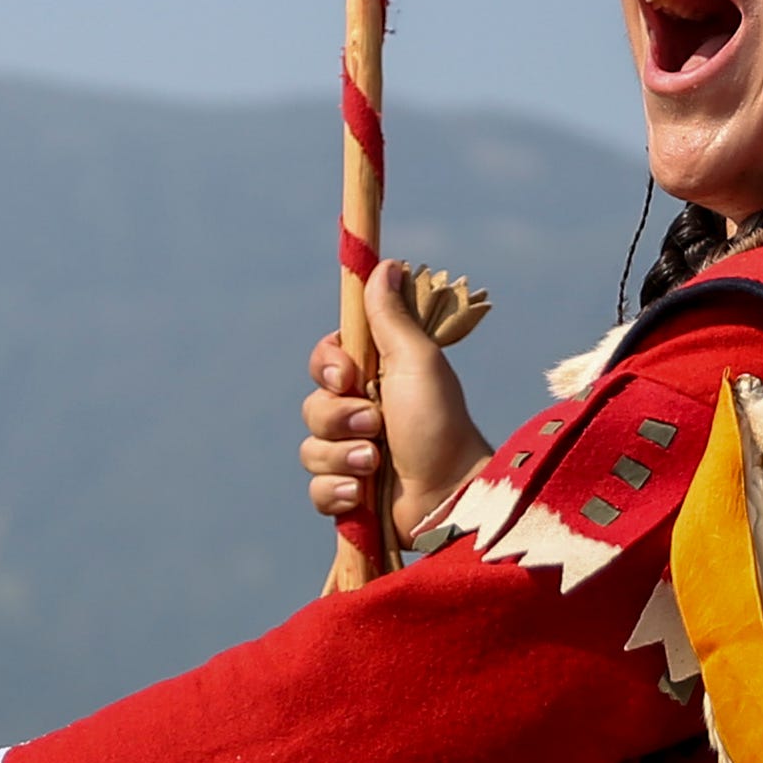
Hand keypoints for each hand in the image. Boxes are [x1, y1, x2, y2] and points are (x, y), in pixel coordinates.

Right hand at [300, 259, 492, 540]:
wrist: (452, 494)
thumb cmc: (440, 423)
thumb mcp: (416, 362)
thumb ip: (392, 317)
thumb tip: (386, 265)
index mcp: (375, 378)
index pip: (324, 361)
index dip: (327, 368)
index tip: (348, 375)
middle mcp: (361, 414)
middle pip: (313, 406)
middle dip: (340, 419)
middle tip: (376, 425)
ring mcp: (353, 456)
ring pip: (311, 450)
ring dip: (343, 457)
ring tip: (376, 464)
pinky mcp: (350, 497)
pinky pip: (318, 490)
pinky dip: (338, 492)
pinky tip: (362, 495)